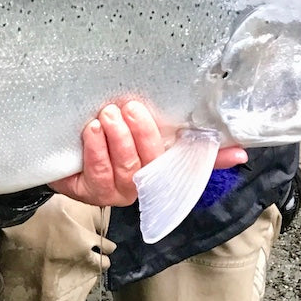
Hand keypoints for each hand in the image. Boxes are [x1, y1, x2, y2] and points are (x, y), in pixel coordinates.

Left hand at [49, 101, 247, 206]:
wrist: (62, 150)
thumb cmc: (106, 137)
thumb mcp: (136, 124)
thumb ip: (173, 127)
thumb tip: (235, 143)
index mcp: (162, 165)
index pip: (195, 163)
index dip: (217, 159)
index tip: (238, 150)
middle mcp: (145, 183)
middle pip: (155, 164)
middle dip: (144, 134)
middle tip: (130, 107)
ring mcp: (120, 191)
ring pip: (127, 169)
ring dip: (118, 139)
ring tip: (108, 114)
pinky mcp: (93, 193)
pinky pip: (99, 173)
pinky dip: (97, 149)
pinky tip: (92, 130)